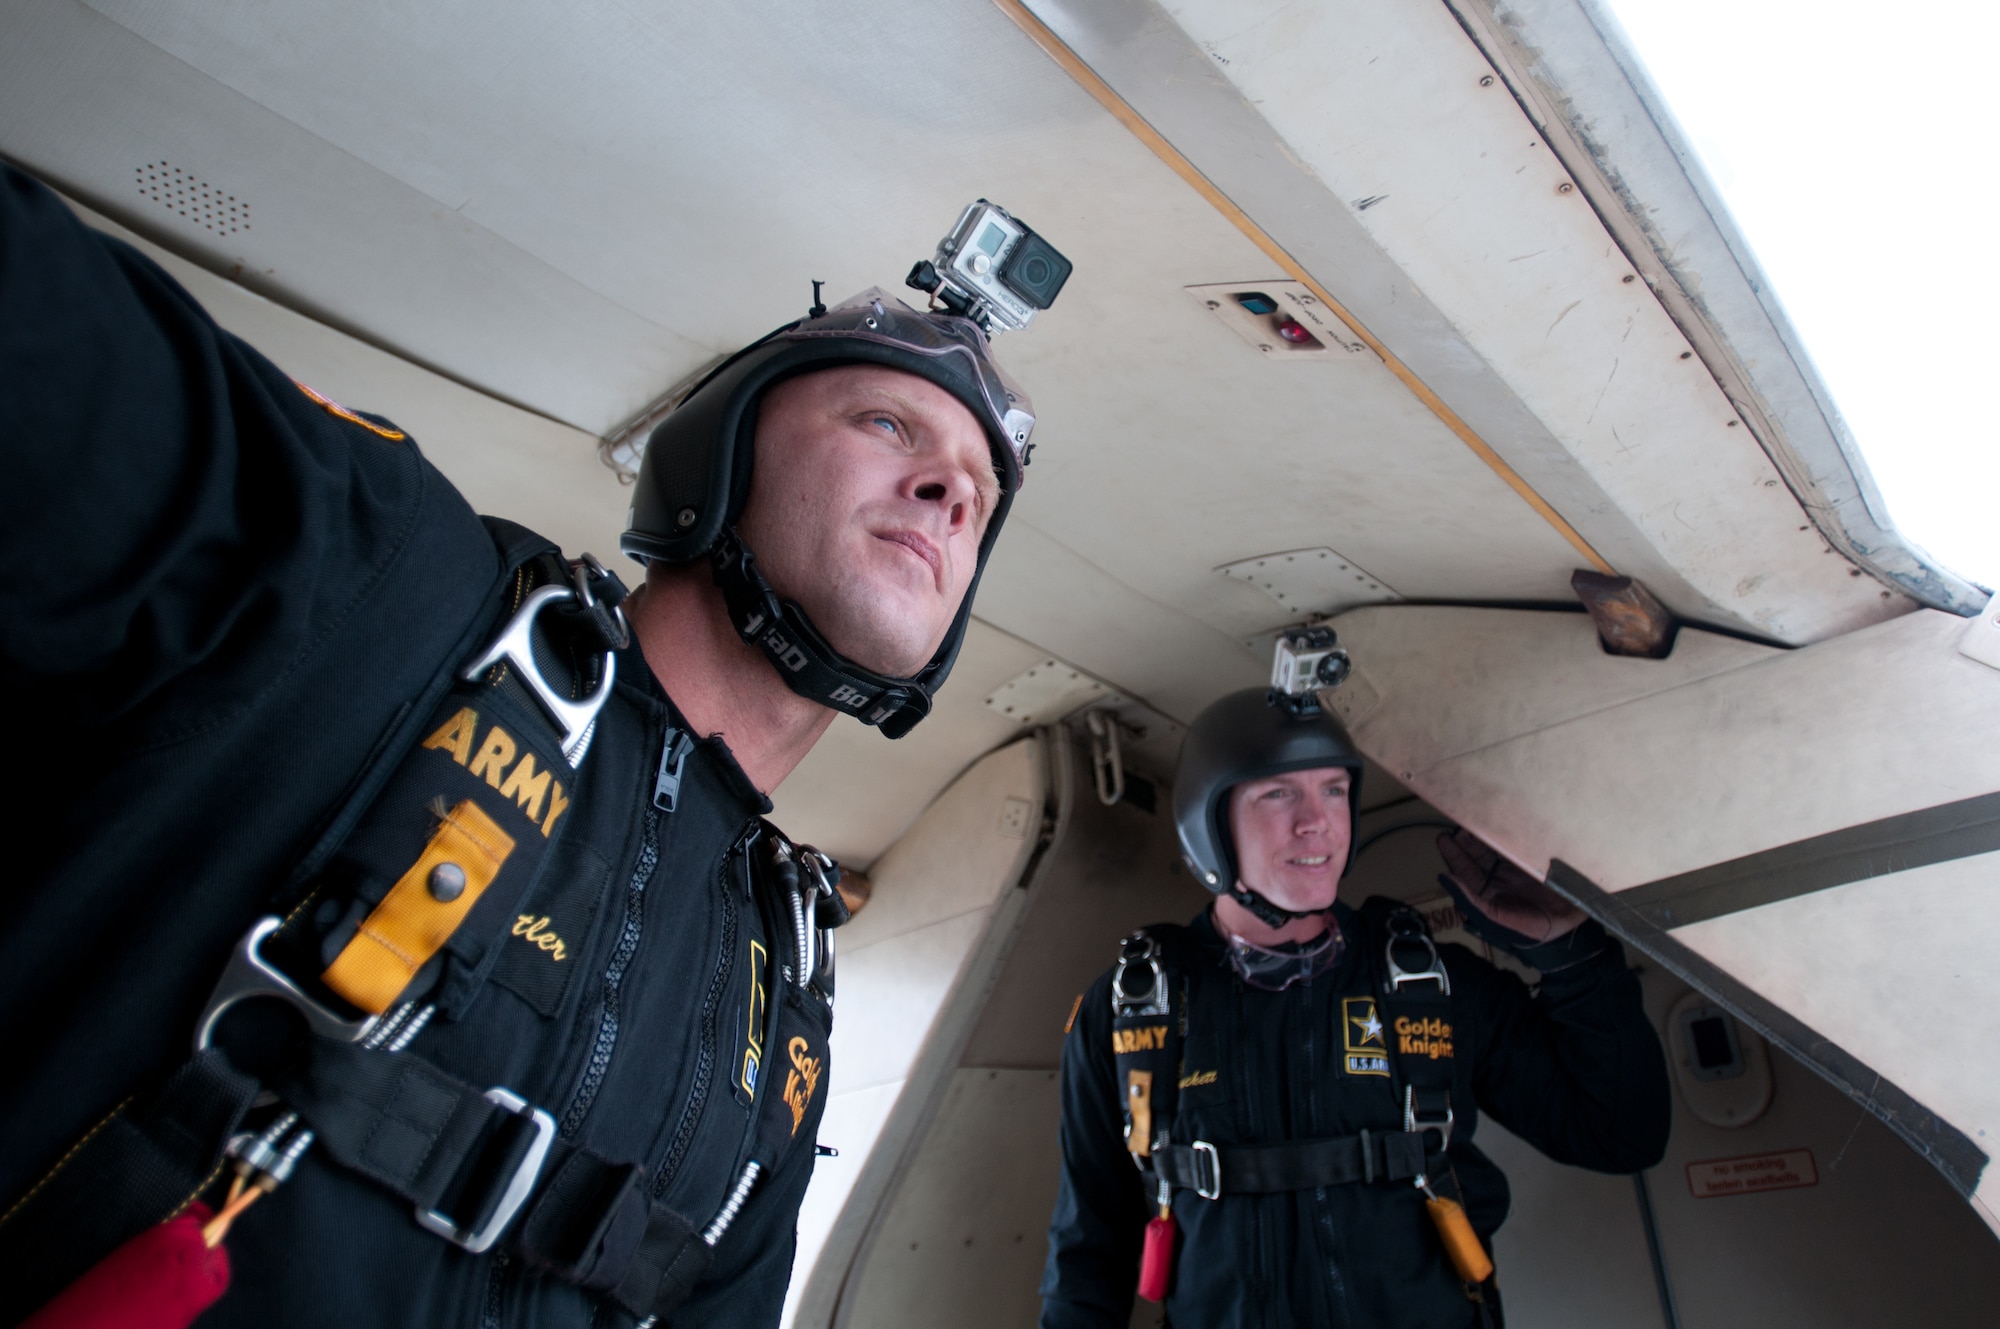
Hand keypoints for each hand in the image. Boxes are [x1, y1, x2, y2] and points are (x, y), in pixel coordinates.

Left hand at [1436, 829, 1583, 942]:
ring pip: (1494, 848)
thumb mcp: (1495, 917)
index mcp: (1487, 893)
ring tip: (1473, 820)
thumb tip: (1444, 878)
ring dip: (1483, 836)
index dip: (1454, 856)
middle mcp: (1499, 879)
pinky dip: (1505, 836)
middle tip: (1458, 822)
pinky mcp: (1532, 860)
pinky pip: (1514, 845)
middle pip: (1477, 856)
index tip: (1444, 839)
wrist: (1569, 922)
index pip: (1466, 871)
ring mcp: (1515, 869)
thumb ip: (1470, 899)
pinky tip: (1499, 823)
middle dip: (1466, 842)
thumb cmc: (1530, 925)